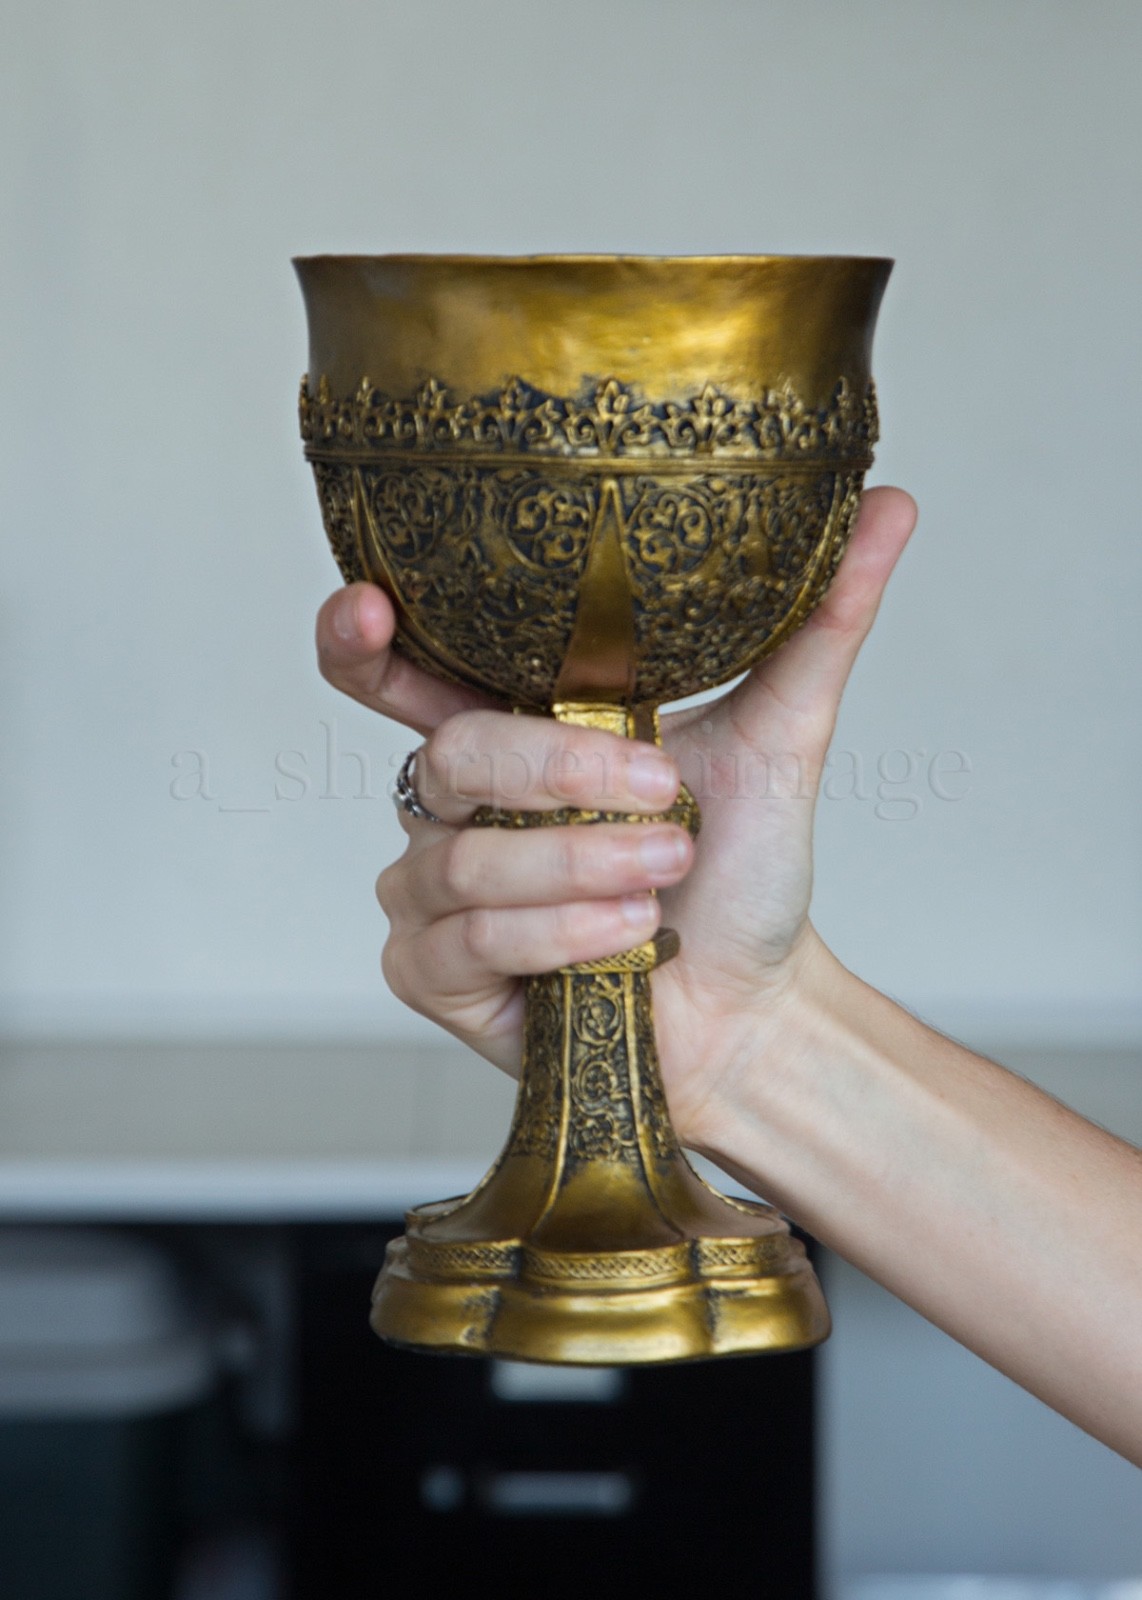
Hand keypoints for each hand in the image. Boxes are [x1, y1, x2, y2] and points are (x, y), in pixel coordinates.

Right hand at [315, 486, 916, 1151]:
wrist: (751, 1001)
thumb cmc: (740, 870)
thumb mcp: (778, 738)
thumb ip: (816, 623)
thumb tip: (891, 502)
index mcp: (511, 729)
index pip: (397, 671)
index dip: (359, 637)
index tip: (369, 604)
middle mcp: (454, 805)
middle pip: (448, 757)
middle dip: (557, 773)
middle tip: (661, 794)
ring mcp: (433, 891)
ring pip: (460, 859)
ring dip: (578, 865)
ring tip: (663, 879)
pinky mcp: (433, 974)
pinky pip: (466, 940)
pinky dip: (555, 935)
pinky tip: (623, 942)